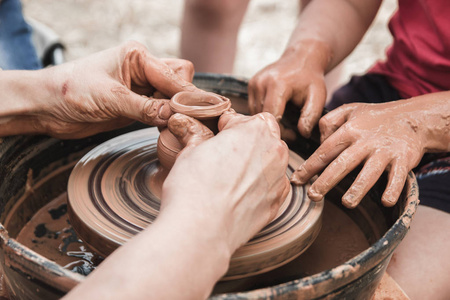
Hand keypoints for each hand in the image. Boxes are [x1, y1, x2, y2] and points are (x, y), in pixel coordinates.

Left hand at [39, 41, 200, 137]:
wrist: (46, 106)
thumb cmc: (70, 90)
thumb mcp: (109, 98)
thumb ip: (144, 107)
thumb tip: (173, 115)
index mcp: (137, 57)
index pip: (174, 73)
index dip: (185, 94)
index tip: (193, 113)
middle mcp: (142, 70)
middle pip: (180, 82)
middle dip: (182, 100)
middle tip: (180, 120)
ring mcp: (140, 89)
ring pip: (173, 98)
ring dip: (174, 112)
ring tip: (173, 126)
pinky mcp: (136, 106)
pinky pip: (161, 111)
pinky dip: (166, 121)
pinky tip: (164, 129)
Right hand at [163, 111, 290, 251]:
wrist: (202, 231)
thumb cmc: (194, 190)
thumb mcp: (189, 152)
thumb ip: (194, 134)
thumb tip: (184, 124)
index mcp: (254, 130)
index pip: (242, 117)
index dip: (226, 125)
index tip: (216, 134)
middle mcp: (273, 151)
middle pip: (263, 135)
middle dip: (246, 140)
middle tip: (223, 153)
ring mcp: (278, 178)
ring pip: (270, 160)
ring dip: (256, 161)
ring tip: (230, 174)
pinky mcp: (276, 202)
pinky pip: (272, 184)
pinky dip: (260, 184)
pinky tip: (238, 192)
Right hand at [248, 40, 328, 137]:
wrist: (302, 57)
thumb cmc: (311, 78)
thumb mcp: (318, 96)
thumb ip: (311, 116)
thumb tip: (302, 134)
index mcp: (277, 85)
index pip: (272, 117)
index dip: (282, 131)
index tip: (294, 136)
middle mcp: (261, 83)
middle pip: (262, 117)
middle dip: (276, 128)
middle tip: (291, 133)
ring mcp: (253, 83)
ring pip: (255, 114)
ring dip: (269, 122)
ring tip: (286, 122)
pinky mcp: (251, 84)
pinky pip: (253, 107)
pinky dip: (264, 114)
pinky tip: (278, 113)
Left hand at [291, 101, 427, 207]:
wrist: (413, 117)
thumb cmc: (374, 118)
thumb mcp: (349, 110)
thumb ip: (329, 121)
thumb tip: (319, 142)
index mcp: (349, 130)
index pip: (325, 151)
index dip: (309, 167)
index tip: (296, 181)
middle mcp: (365, 142)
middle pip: (342, 164)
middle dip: (326, 181)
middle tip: (313, 196)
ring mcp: (385, 151)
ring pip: (369, 172)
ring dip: (358, 189)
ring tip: (347, 203)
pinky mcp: (404, 159)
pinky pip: (398, 177)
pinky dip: (393, 189)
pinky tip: (385, 201)